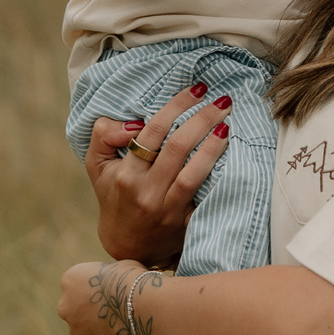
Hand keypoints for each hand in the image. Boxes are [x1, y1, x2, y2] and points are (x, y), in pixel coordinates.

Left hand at [58, 259, 147, 334]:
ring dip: (106, 330)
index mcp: (70, 280)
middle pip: (80, 309)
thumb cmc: (131, 277)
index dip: (100, 281)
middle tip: (122, 301)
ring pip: (92, 333)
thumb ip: (110, 277)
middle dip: (96, 308)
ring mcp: (79, 334)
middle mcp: (67, 308)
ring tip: (134, 319)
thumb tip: (118, 286)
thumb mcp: (117, 266)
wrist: (137, 302)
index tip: (115, 280)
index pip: (80, 281)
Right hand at [85, 83, 233, 262]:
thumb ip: (103, 135)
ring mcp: (168, 210)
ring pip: (193, 174)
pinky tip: (236, 158)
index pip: (153, 131)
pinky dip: (221, 178)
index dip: (177, 106)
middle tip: (223, 100)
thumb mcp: (97, 165)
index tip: (198, 89)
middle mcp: (146, 192)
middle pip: (178, 148)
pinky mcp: (185, 224)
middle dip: (203, 119)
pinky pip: (207, 199)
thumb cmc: (114, 195)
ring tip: (228, 123)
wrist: (127, 245)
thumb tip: (133, 123)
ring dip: (214, 146)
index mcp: (126, 174)